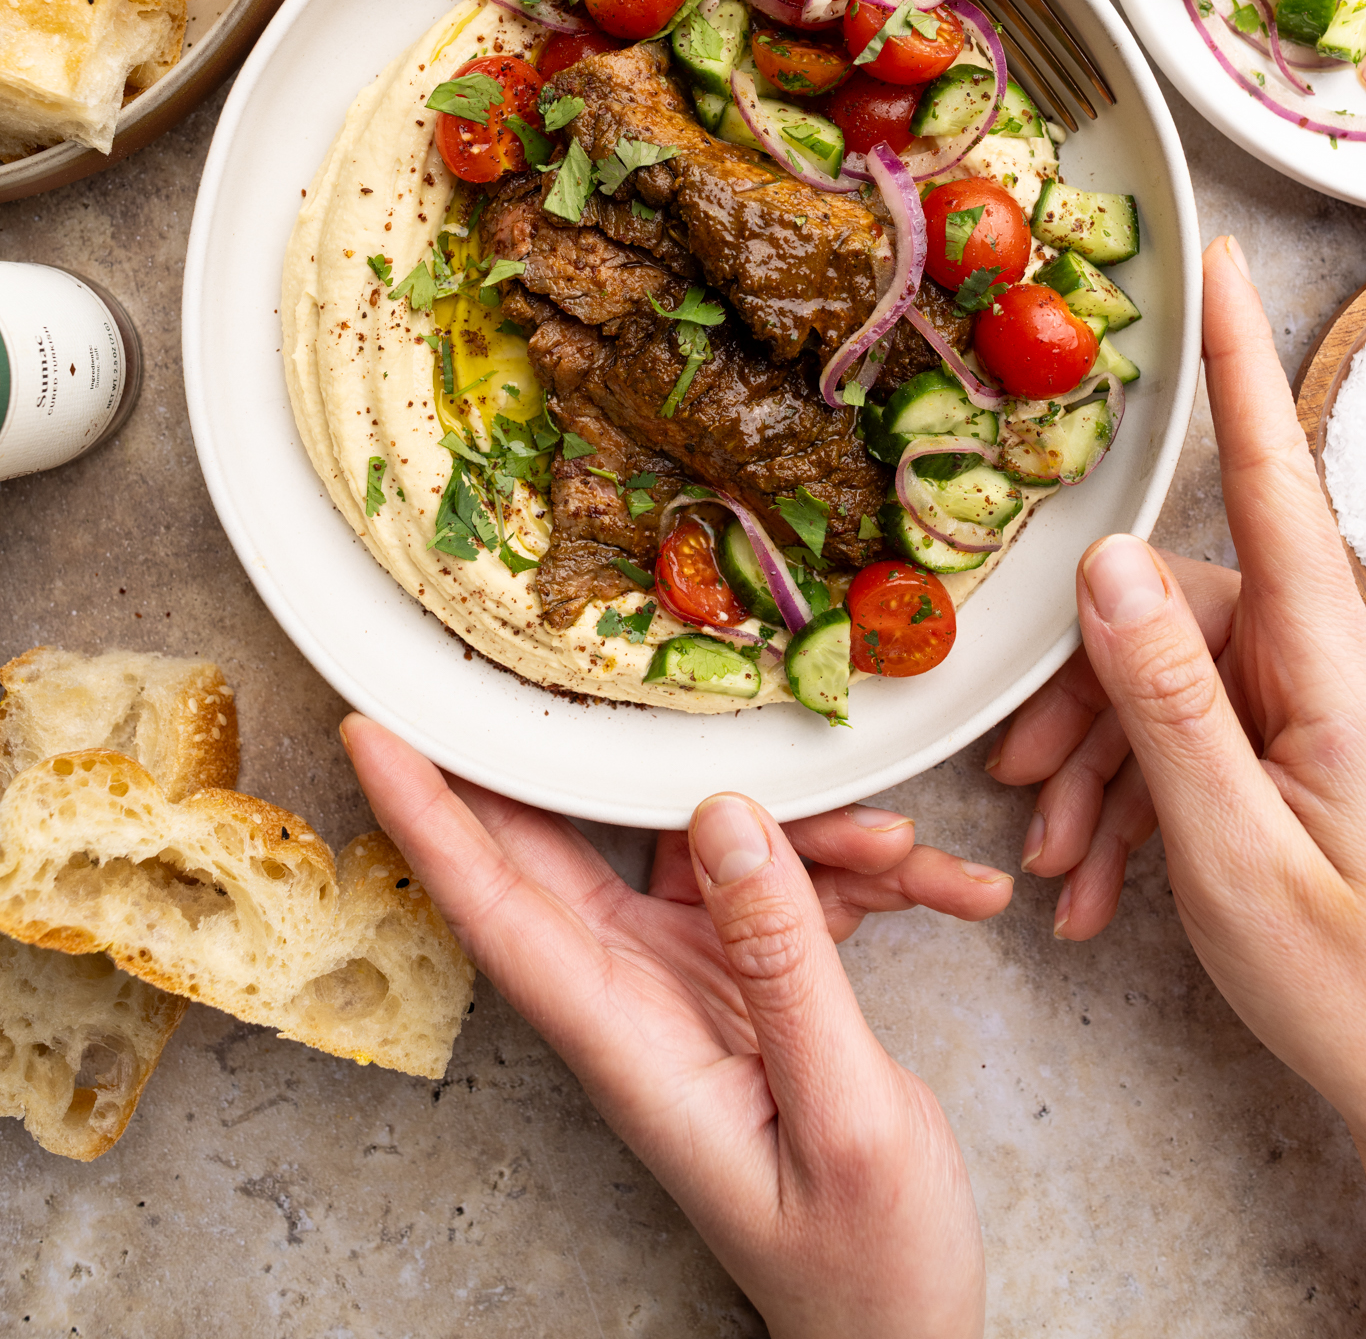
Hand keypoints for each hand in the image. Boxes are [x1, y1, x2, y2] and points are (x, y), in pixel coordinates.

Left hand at [343, 716, 1013, 1338]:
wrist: (906, 1331)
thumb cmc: (863, 1262)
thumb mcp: (841, 1112)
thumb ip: (785, 960)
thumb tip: (729, 812)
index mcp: (621, 1035)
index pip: (494, 906)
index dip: (425, 814)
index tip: (370, 725)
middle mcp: (637, 992)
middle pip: (584, 839)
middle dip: (597, 744)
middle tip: (595, 646)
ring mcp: (695, 979)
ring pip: (722, 841)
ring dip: (822, 831)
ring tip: (912, 854)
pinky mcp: (757, 975)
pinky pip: (797, 883)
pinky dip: (872, 878)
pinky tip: (954, 894)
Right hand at [992, 235, 1365, 1144]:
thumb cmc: (1358, 988)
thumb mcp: (1238, 855)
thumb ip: (1169, 703)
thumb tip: (1105, 562)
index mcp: (1328, 661)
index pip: (1271, 478)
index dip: (1239, 363)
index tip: (1219, 266)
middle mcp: (1323, 662)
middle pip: (1175, 608)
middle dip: (1086, 694)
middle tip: (1024, 791)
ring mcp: (1310, 707)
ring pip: (1170, 679)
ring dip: (1104, 768)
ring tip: (1061, 869)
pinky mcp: (1298, 751)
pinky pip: (1194, 735)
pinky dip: (1137, 801)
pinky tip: (1103, 885)